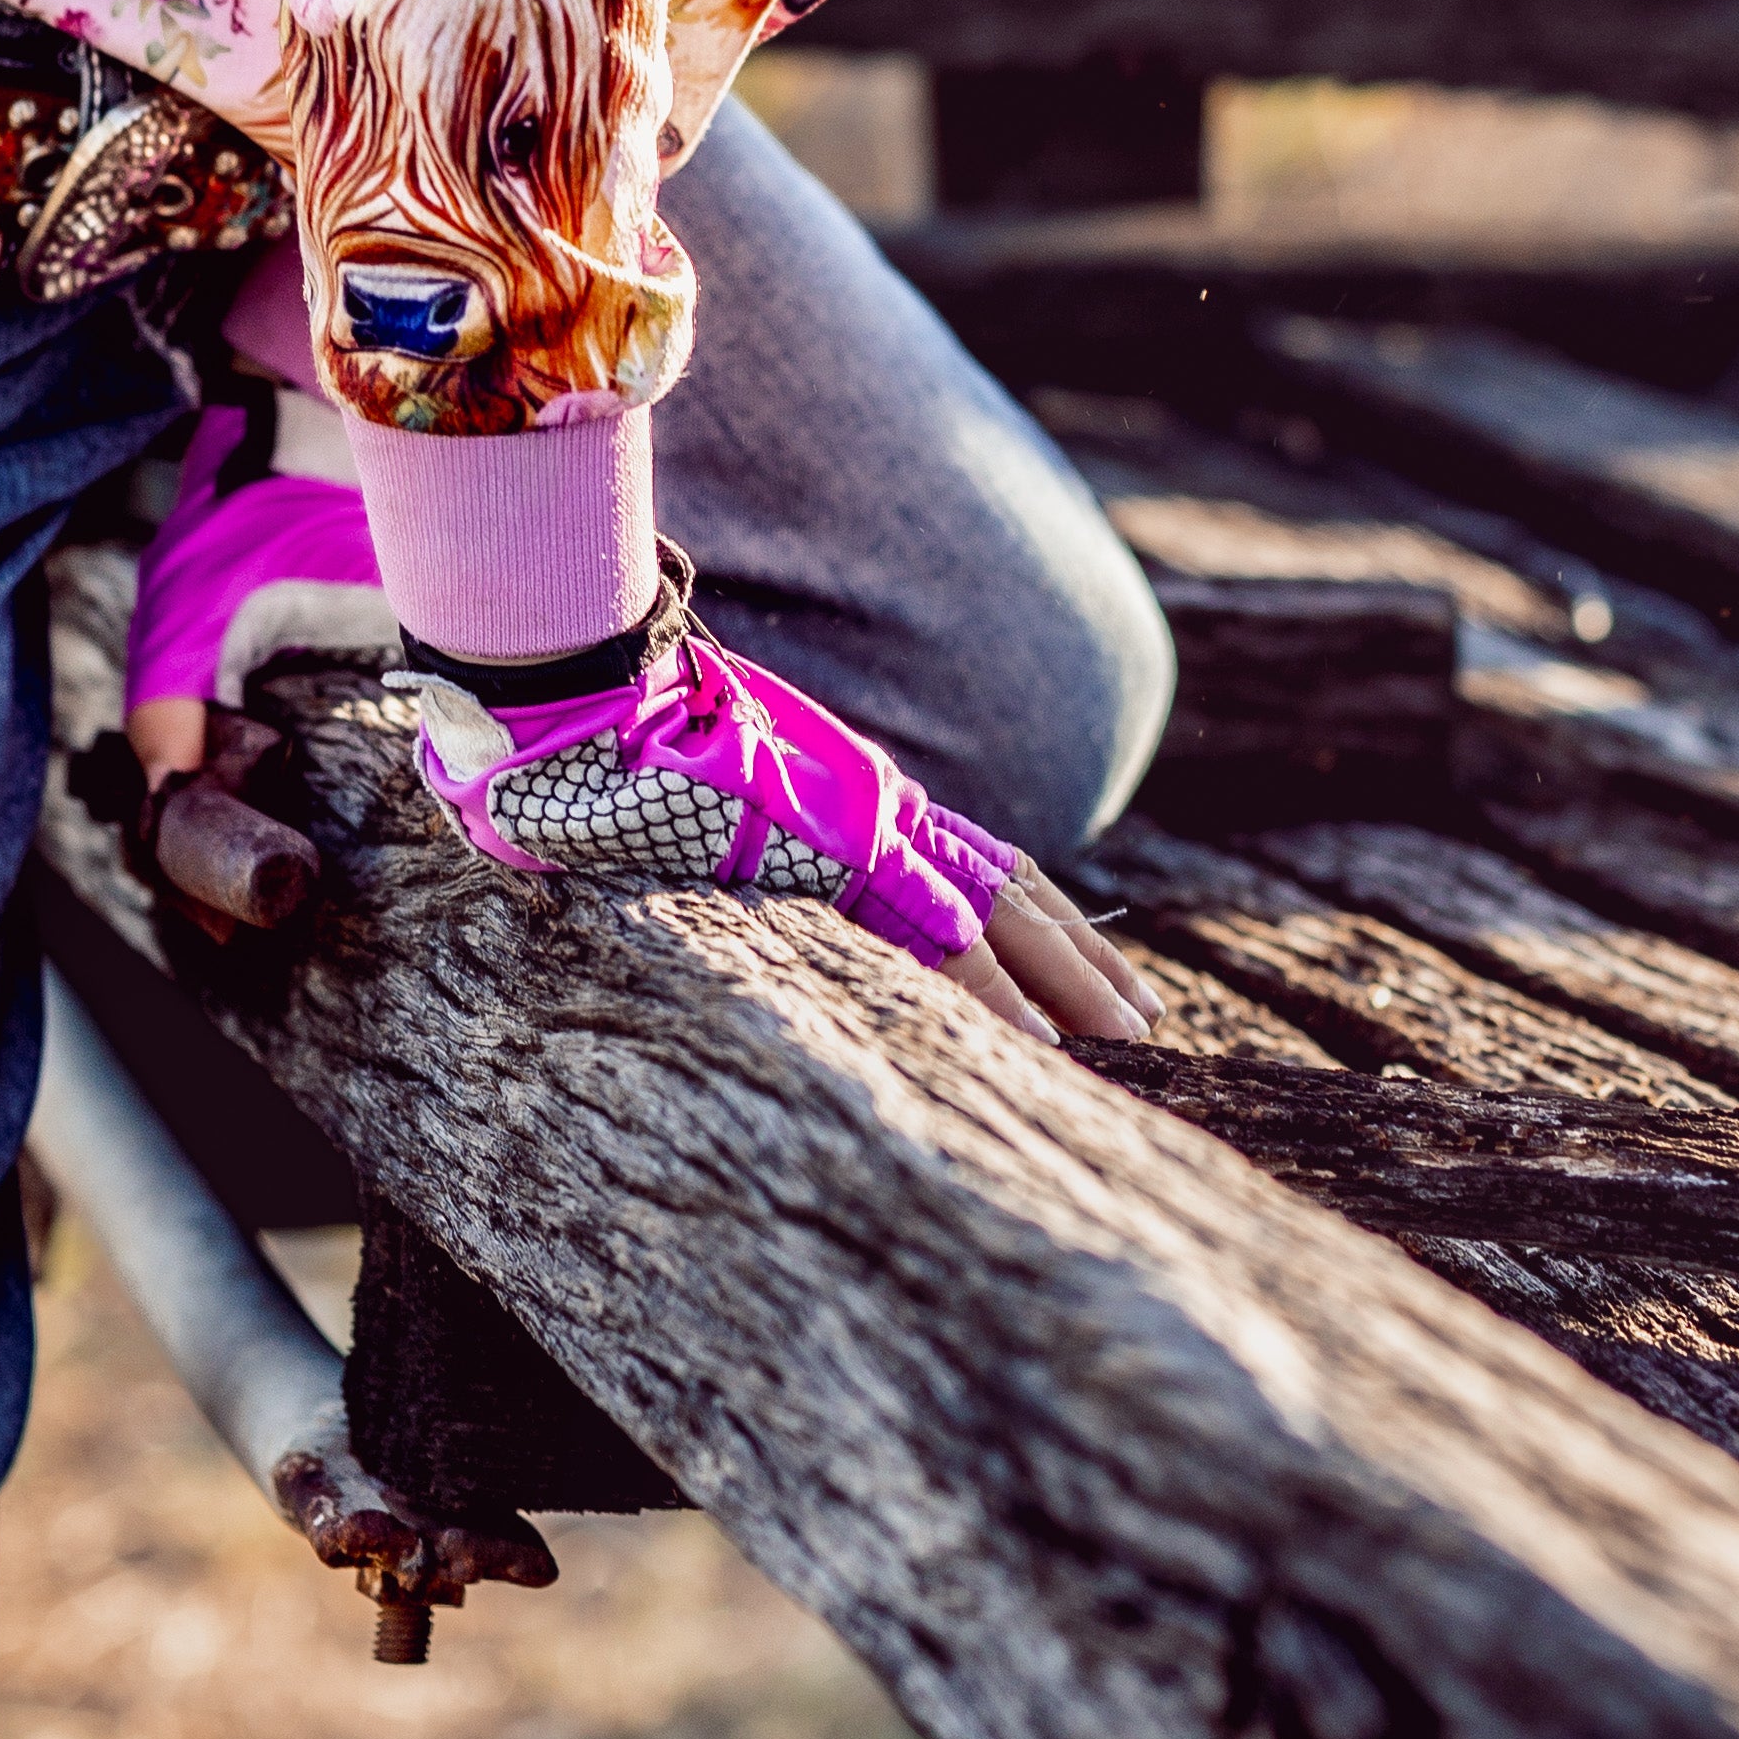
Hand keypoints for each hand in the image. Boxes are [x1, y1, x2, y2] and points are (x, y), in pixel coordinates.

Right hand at [396, 568, 1162, 1045]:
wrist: (594, 694)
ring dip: (1068, 982)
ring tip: (1127, 1038)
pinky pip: (938, 938)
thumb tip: (757, 864)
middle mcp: (878, 803)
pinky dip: (998, 993)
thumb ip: (764, 829)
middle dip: (1081, 960)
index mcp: (857, 795)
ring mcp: (866, 824)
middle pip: (1011, 888)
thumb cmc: (629, 743)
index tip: (1089, 971)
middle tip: (1145, 1021)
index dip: (1039, 917)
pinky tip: (1046, 1044)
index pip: (976, 862)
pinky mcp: (842, 851)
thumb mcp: (723, 792)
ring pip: (999, 915)